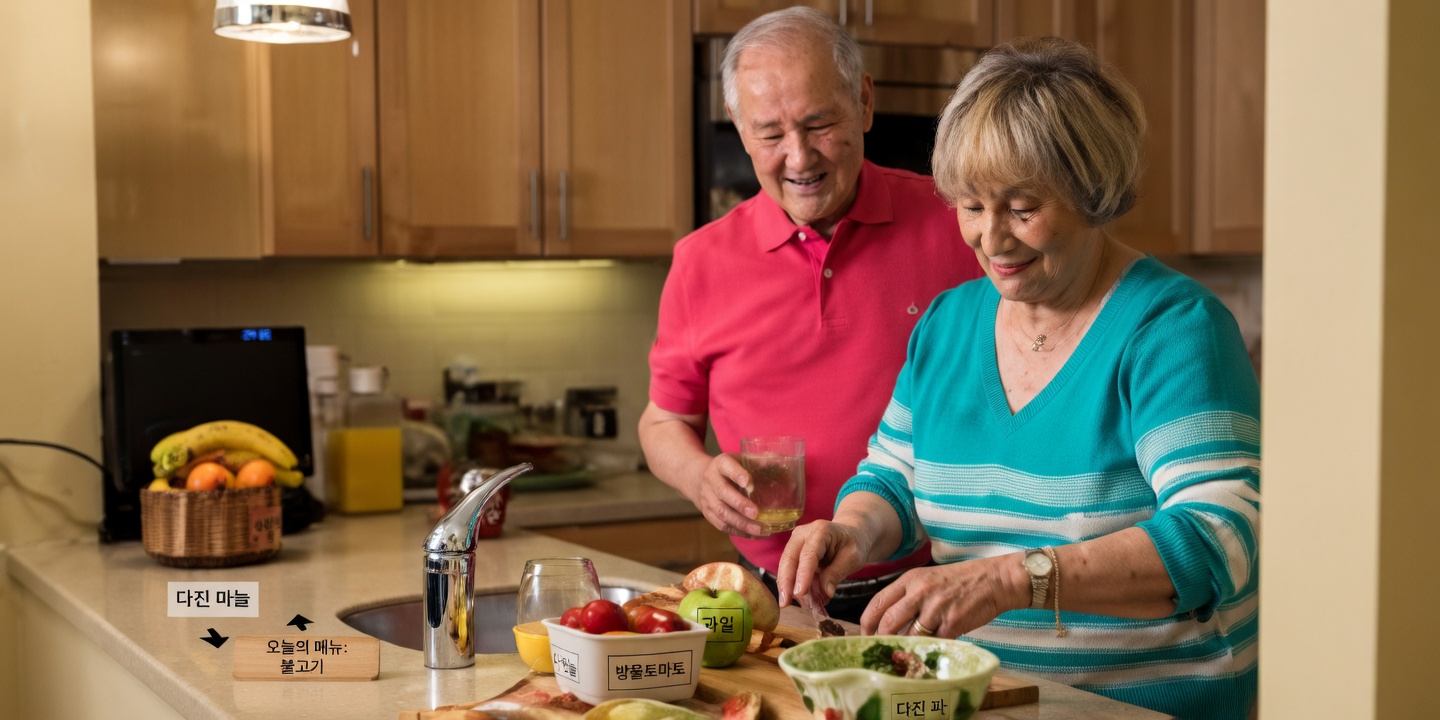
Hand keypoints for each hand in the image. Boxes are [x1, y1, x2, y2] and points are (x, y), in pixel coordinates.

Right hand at [683, 453, 764, 537]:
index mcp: (720, 464)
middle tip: (755, 513)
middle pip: (722, 492)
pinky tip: (754, 534)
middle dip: (739, 504)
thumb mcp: (739, 459)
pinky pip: (722, 525)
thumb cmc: (728, 470)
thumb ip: (758, 462)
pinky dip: (738, 531)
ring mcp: (707, 498)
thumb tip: (781, 463)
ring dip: (741, 523)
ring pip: (721, 512)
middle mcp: (711, 480)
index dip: (736, 474)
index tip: (748, 482)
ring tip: (759, 529)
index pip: (726, 466)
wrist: (698, 479)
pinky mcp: (708, 514)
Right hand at [774, 519, 871, 607]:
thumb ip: (837, 573)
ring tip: (799, 605)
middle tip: (785, 604)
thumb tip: (825, 592)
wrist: (850, 535)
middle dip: (786, 582)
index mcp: (821, 531)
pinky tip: (801, 600)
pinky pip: (790, 571)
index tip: (799, 593)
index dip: (803, 574)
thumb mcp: (853, 558)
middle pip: (790, 558)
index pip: (808, 554)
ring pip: (785, 566)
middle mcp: (803, 533)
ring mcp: (795, 542)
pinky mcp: (793, 552)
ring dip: (789, 587)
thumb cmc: (853, 545)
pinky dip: (793, 586)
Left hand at [860, 556, 1023, 637]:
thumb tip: (887, 623)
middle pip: (888, 621)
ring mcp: (936, 607)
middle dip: (881, 641)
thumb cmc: (960, 581)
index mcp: (910, 579)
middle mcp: (920, 591)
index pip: (877, 603)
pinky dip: (929, 650)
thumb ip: (908, 597)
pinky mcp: (953, 622)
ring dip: (906, 649)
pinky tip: (929, 652)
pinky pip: (934, 643)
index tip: (865, 637)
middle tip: (880, 653)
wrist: (994, 579)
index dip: (866, 624)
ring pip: (909, 636)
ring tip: (904, 657)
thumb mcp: (928, 579)